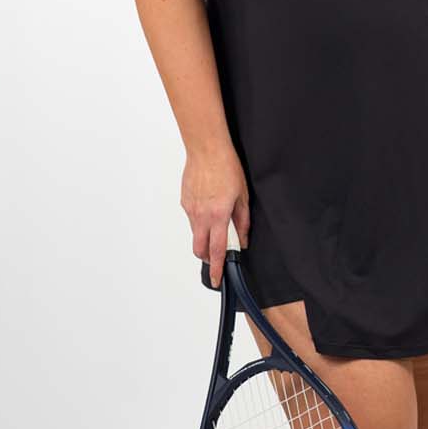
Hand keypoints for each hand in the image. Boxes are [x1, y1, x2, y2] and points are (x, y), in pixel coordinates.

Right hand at [182, 140, 250, 287]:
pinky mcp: (184, 202)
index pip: (217, 250)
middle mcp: (201, 215)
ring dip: (205, 236)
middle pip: (200, 249)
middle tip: (217, 256)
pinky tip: (209, 205)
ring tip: (217, 220)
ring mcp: (190, 209)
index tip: (217, 280)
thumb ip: (242, 221)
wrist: (206, 149)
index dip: (218, 268)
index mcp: (218, 215)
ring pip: (195, 233)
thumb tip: (243, 239)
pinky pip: (192, 218)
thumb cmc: (226, 167)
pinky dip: (200, 220)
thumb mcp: (243, 195)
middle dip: (208, 258)